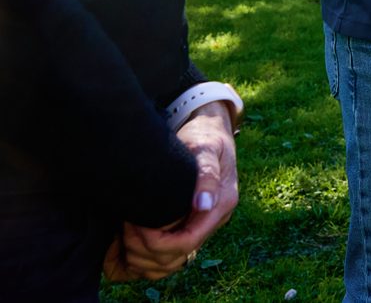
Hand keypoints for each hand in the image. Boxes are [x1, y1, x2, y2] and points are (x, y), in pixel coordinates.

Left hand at [113, 102, 238, 279]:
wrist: (209, 131)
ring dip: (141, 257)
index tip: (134, 223)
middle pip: (174, 258)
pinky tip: (126, 242)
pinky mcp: (188, 224)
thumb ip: (206, 175)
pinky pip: (165, 258)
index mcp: (221, 205)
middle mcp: (213, 220)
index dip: (156, 241)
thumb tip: (203, 205)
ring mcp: (201, 224)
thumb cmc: (205, 136)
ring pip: (168, 264)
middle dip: (144, 248)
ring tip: (124, 233)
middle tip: (124, 225)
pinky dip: (142, 257)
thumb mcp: (206, 148)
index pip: (187, 243)